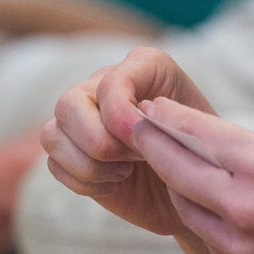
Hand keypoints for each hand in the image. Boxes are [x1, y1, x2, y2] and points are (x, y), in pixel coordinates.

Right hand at [40, 47, 214, 237]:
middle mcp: (103, 84)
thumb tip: (130, 124)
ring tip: (125, 172)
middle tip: (136, 159)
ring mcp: (83, 117)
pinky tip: (114, 183)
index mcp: (143, 65)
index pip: (110, 83)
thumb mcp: (200, 129)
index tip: (146, 143)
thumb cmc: (201, 153)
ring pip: (52, 134)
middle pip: (68, 104)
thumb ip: (169, 119)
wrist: (195, 187)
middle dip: (100, 142)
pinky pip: (54, 165)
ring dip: (91, 165)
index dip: (121, 117)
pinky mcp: (71, 152)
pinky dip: (85, 182)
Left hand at [130, 97, 253, 253]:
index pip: (194, 131)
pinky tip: (211, 215)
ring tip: (175, 172)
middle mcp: (244, 201)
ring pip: (185, 207)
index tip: (148, 109)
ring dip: (178, 188)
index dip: (165, 118)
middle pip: (173, 166)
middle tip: (133, 131)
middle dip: (151, 146)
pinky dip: (205, 224)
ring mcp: (239, 244)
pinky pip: (209, 241)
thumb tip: (216, 154)